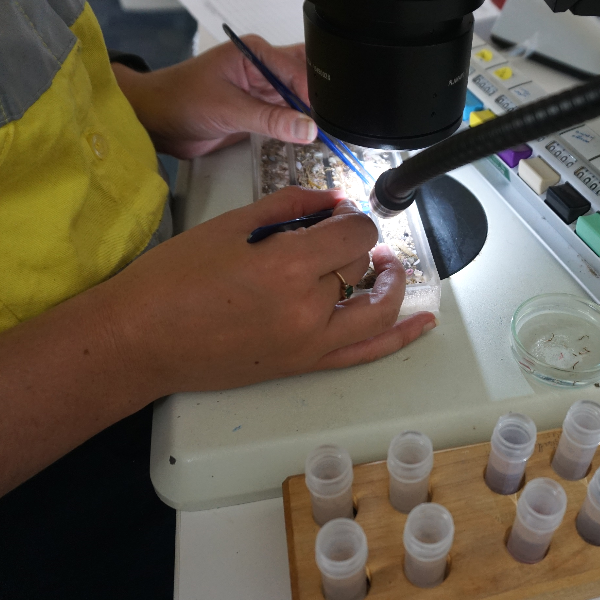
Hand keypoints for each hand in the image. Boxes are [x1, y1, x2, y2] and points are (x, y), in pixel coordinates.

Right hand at [105, 187, 436, 393]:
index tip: (336, 216)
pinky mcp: (303, 365)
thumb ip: (289, 207)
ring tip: (383, 268)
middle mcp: (308, 309)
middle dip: (354, 246)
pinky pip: (365, 353)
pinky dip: (400, 337)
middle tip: (336, 236)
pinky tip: (424, 323)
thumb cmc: (174, 280)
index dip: (351, 218)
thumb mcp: (229, 226)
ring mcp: (310, 344)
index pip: (354, 234)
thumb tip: (331, 201)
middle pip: (360, 267)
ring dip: (387, 284)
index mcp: (288, 267)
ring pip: (375, 310)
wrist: (143, 339)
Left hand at [112, 36, 317, 157]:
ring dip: (308, 117)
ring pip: (295, 101)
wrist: (157, 121)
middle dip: (318, 102)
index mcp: (255, 54)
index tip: (330, 121)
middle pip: (302, 81)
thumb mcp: (229, 109)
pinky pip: (283, 118)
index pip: (298, 72)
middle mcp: (261, 69)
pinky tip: (306, 139)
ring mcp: (259, 91)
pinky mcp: (255, 112)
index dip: (316, 97)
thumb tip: (307, 128)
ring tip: (327, 136)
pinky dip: (295, 129)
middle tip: (335, 125)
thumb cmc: (181, 100)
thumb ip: (270, 120)